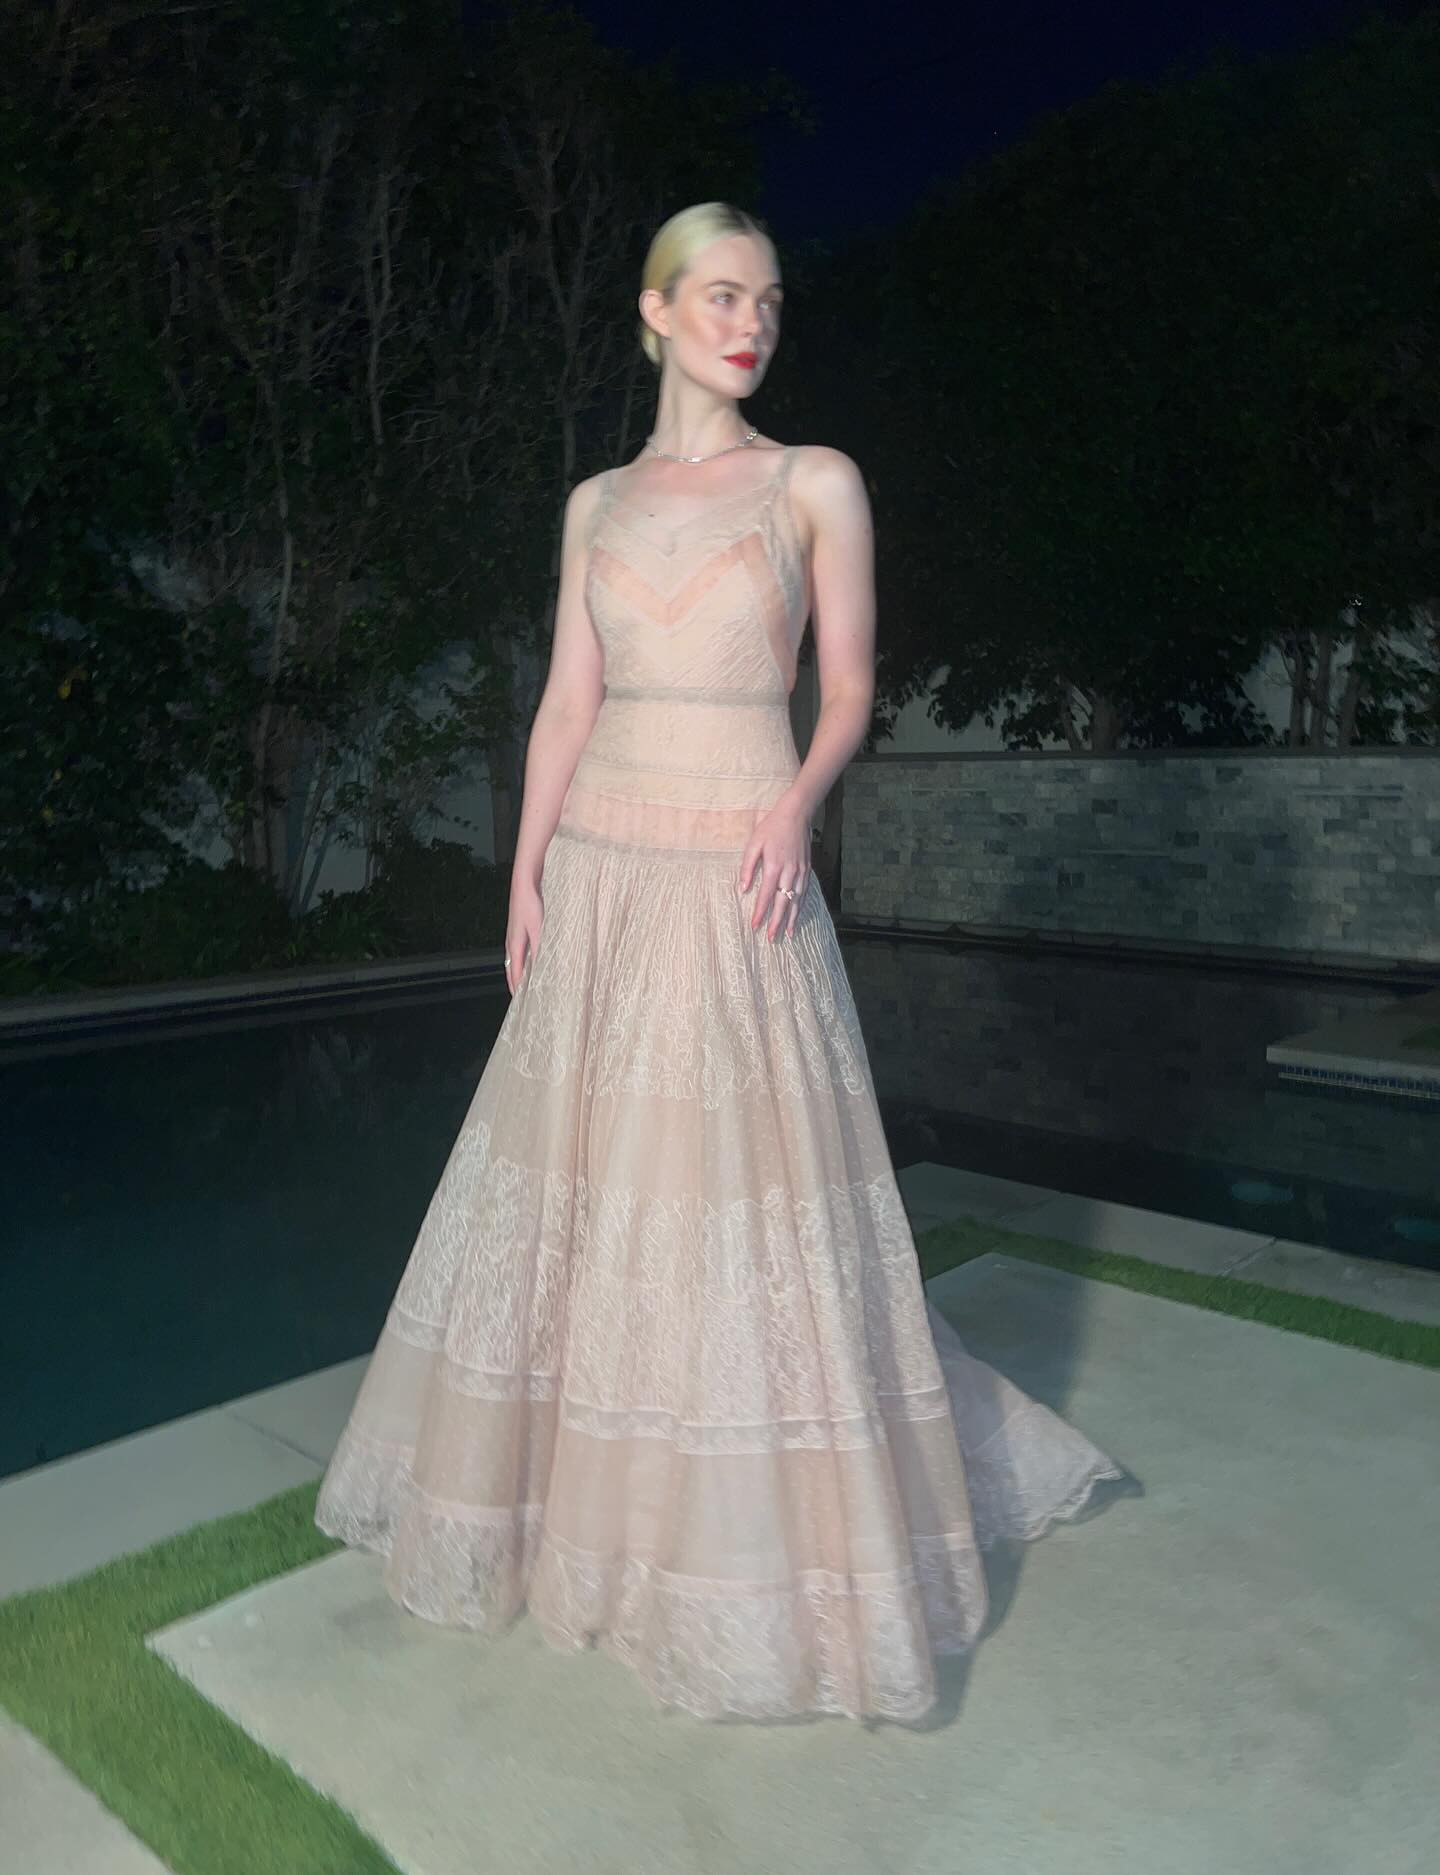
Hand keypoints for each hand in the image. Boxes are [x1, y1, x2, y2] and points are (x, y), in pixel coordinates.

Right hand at [504, 877, 542, 994]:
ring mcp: (516, 934)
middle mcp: (512, 941)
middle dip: (517, 983)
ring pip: (517, 959)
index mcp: (514, 944)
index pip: (514, 973)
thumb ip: (540, 948)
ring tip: (528, 983)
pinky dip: (525, 959)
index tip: (523, 1002)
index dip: (518, 988)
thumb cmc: (529, 903)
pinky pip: (522, 949)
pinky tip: (534, 959)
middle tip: (524, 997)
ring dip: (521, 972)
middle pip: (513, 968)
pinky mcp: (521, 927)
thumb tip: (542, 968)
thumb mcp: (538, 928)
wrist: (525, 882)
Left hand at [737, 800, 810, 942]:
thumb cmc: (771, 827)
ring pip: (796, 901)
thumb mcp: (754, 843)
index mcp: (775, 866)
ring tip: (786, 934)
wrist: (797, 814)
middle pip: (783, 903)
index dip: (760, 912)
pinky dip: (801, 907)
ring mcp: (801, 872)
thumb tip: (743, 889)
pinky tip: (797, 916)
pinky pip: (805, 893)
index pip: (766, 895)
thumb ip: (748, 867)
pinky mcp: (807, 870)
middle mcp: (790, 872)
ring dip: (791, 919)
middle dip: (777, 922)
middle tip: (771, 938)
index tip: (754, 926)